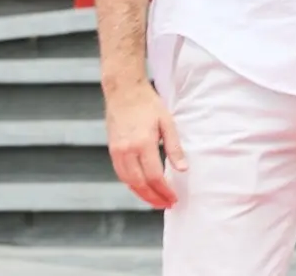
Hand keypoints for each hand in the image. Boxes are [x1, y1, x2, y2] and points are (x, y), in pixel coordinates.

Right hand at [104, 82, 185, 208]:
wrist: (123, 92)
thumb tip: (183, 169)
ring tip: (156, 200)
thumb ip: (175, 147)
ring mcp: (116, 152)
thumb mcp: (168, 122)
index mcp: (143, 143)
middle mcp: (127, 151)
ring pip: (128, 182)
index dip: (164, 191)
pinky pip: (121, 174)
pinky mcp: (112, 150)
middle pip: (140, 184)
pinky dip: (131, 184)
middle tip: (166, 204)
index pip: (154, 176)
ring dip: (142, 194)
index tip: (174, 198)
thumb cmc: (148, 104)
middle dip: (153, 197)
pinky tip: (142, 187)